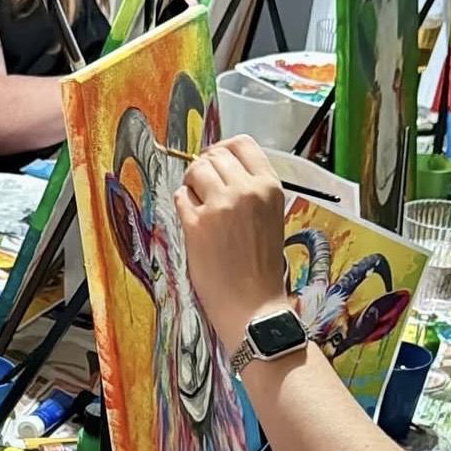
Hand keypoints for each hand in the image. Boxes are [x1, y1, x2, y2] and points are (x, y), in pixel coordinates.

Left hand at [175, 136, 288, 355]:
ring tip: (198, 206)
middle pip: (215, 156)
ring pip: (194, 171)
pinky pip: (180, 198)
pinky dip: (183, 206)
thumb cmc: (261, 268)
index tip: (215, 160)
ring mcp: (220, 206)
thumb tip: (220, 167)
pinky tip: (193, 223)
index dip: (223, 149)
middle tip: (202, 189)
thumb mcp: (269, 217)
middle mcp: (246, 191)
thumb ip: (250, 190)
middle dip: (204, 168)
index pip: (242, 144)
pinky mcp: (197, 225)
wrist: (254, 307)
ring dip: (191, 184)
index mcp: (269, 187)